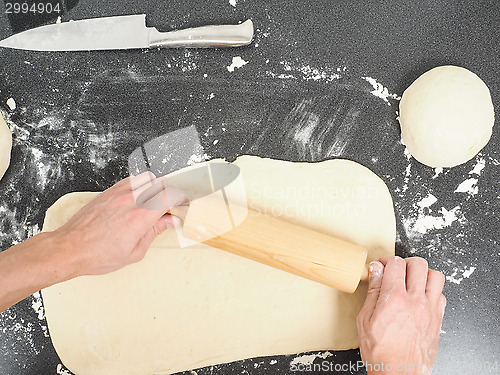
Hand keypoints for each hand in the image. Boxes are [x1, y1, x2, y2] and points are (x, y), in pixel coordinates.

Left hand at [51, 172, 187, 275]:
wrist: (71, 248)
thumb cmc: (98, 254)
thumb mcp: (135, 251)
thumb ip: (156, 232)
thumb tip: (171, 221)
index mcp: (140, 217)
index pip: (170, 196)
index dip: (181, 200)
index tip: (181, 207)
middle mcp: (130, 201)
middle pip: (161, 184)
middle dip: (170, 194)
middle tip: (168, 208)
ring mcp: (118, 193)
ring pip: (148, 178)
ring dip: (155, 188)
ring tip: (153, 203)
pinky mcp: (109, 192)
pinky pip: (131, 180)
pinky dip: (140, 186)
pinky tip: (138, 199)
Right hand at [356, 256, 445, 374]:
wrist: (398, 373)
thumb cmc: (381, 352)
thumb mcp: (365, 319)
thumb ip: (373, 291)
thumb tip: (375, 270)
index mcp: (394, 299)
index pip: (394, 264)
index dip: (385, 261)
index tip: (380, 266)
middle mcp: (415, 301)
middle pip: (417, 264)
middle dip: (404, 262)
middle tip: (395, 270)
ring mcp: (430, 309)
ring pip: (435, 275)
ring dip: (422, 273)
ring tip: (411, 280)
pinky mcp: (438, 319)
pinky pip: (441, 294)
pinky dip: (431, 290)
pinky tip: (420, 296)